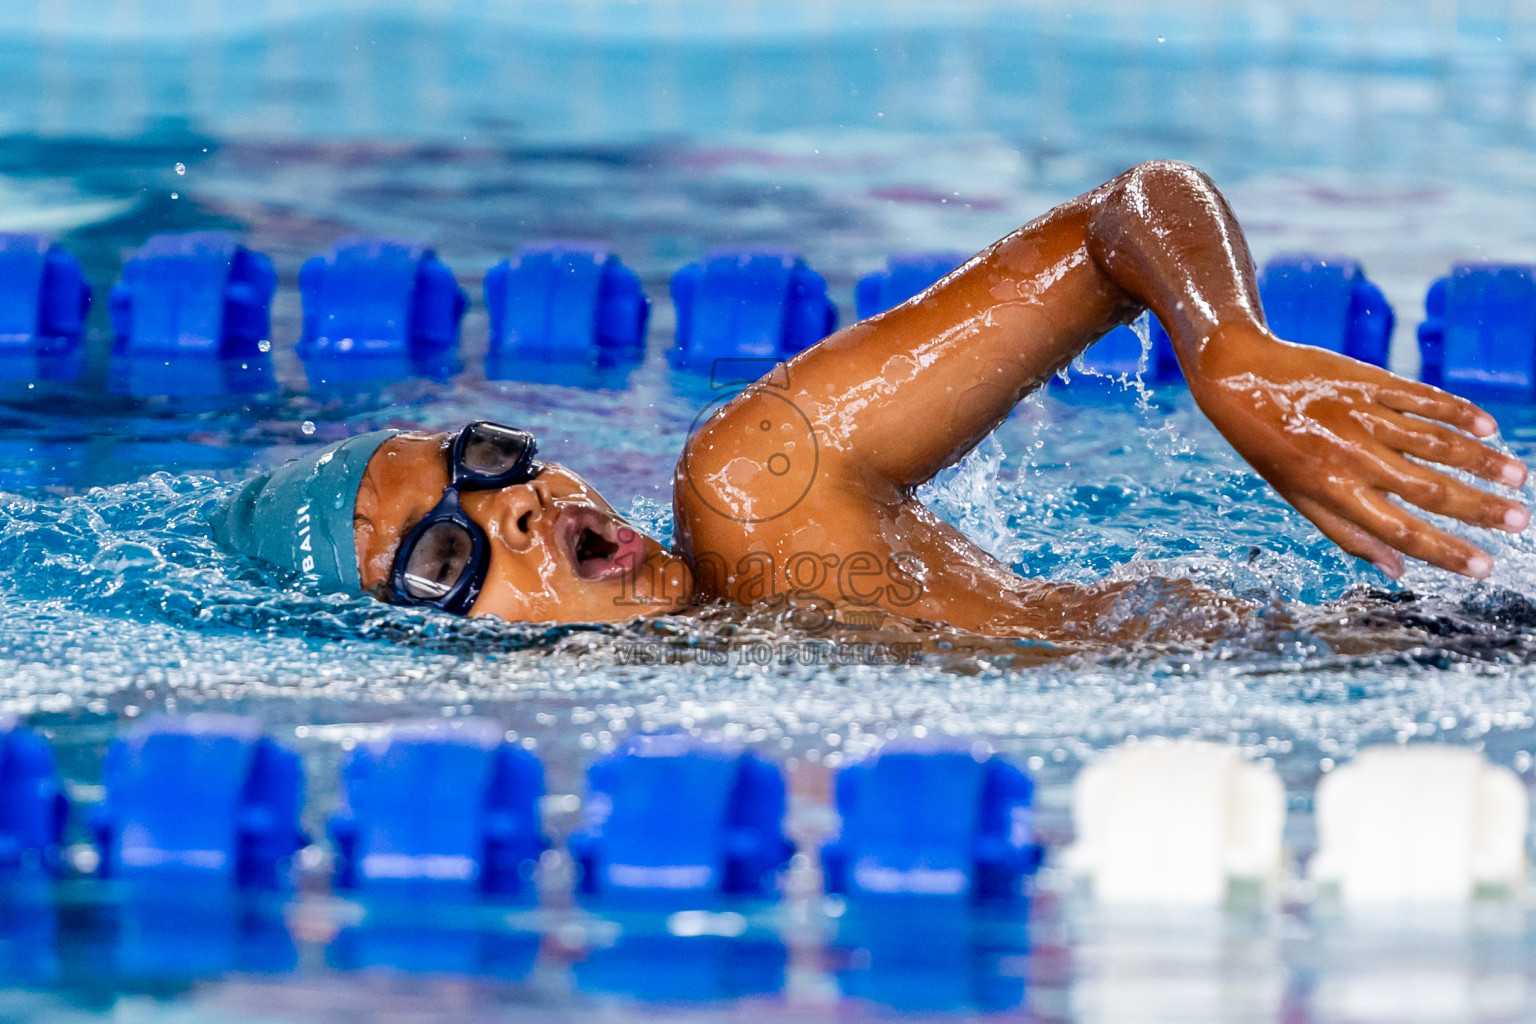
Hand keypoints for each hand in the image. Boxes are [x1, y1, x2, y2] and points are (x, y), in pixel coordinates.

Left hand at [1187, 326, 1528, 578]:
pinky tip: (1487, 428)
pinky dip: (1458, 412)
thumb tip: (1398, 569)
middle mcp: (1351, 455)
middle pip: (1428, 489)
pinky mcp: (1370, 381)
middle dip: (1479, 508)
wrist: (1239, 377)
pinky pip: (1423, 398)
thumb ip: (1347, 532)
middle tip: (1521, 521)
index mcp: (1332, 491)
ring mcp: (1363, 415)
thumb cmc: (1271, 447)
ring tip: (1518, 476)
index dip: (1445, 551)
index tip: (1486, 566)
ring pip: (1434, 442)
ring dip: (1481, 460)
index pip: (1400, 530)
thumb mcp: (1296, 496)